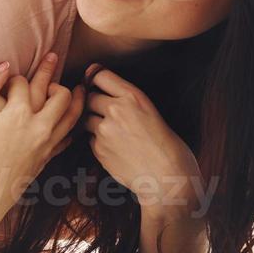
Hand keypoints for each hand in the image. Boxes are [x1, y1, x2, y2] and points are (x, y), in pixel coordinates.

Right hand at [0, 54, 84, 226]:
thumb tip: (3, 66)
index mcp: (17, 115)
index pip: (23, 83)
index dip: (12, 78)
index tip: (5, 79)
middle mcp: (38, 127)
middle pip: (57, 93)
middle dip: (51, 73)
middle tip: (53, 57)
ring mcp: (46, 145)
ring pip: (71, 114)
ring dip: (74, 97)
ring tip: (78, 86)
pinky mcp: (47, 159)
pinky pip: (67, 136)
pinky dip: (71, 123)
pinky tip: (69, 119)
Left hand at [82, 63, 200, 217]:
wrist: (167, 177)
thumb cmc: (167, 145)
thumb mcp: (151, 110)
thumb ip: (127, 100)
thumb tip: (104, 93)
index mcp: (132, 96)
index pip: (100, 75)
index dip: (95, 79)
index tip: (94, 83)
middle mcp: (116, 110)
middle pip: (89, 97)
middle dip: (94, 103)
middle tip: (106, 112)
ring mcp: (105, 131)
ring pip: (86, 119)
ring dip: (94, 123)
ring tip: (113, 133)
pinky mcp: (99, 150)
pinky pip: (90, 139)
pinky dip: (98, 141)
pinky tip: (116, 148)